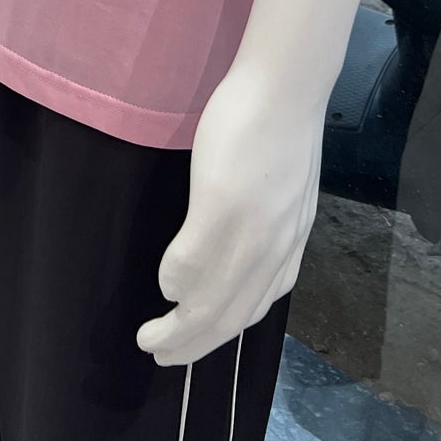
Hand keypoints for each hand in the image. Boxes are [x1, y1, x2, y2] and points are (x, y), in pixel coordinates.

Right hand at [136, 64, 320, 365]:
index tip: (197, 341)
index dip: (223, 331)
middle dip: (194, 345)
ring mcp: (250, 230)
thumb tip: (245, 240)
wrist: (285, 84)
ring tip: (151, 339)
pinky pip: (193, 259)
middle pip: (231, 316)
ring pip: (211, 301)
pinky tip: (163, 283)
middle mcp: (275, 249)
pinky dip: (176, 280)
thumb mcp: (288, 188)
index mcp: (289, 244)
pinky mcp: (222, 205)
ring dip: (179, 328)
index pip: (256, 306)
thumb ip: (271, 219)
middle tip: (162, 356)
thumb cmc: (278, 123)